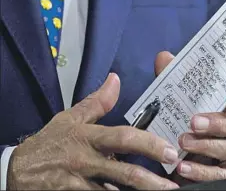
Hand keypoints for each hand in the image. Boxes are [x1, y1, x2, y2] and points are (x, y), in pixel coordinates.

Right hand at [7, 73, 178, 189]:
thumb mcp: (71, 118)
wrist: (19, 170)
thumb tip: (115, 80)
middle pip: (123, 172)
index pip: (122, 138)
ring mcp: (79, 183)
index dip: (148, 144)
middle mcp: (86, 161)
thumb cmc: (50, 142)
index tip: (169, 150)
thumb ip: (97, 102)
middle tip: (173, 182)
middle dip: (151, 179)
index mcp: (89, 137)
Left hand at [176, 92, 225, 181]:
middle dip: (217, 124)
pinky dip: (200, 171)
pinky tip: (182, 166)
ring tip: (183, 142)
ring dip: (205, 145)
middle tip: (194, 122)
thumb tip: (162, 60)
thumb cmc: (183, 127)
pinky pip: (218, 175)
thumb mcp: (178, 105)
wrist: (176, 160)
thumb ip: (173, 83)